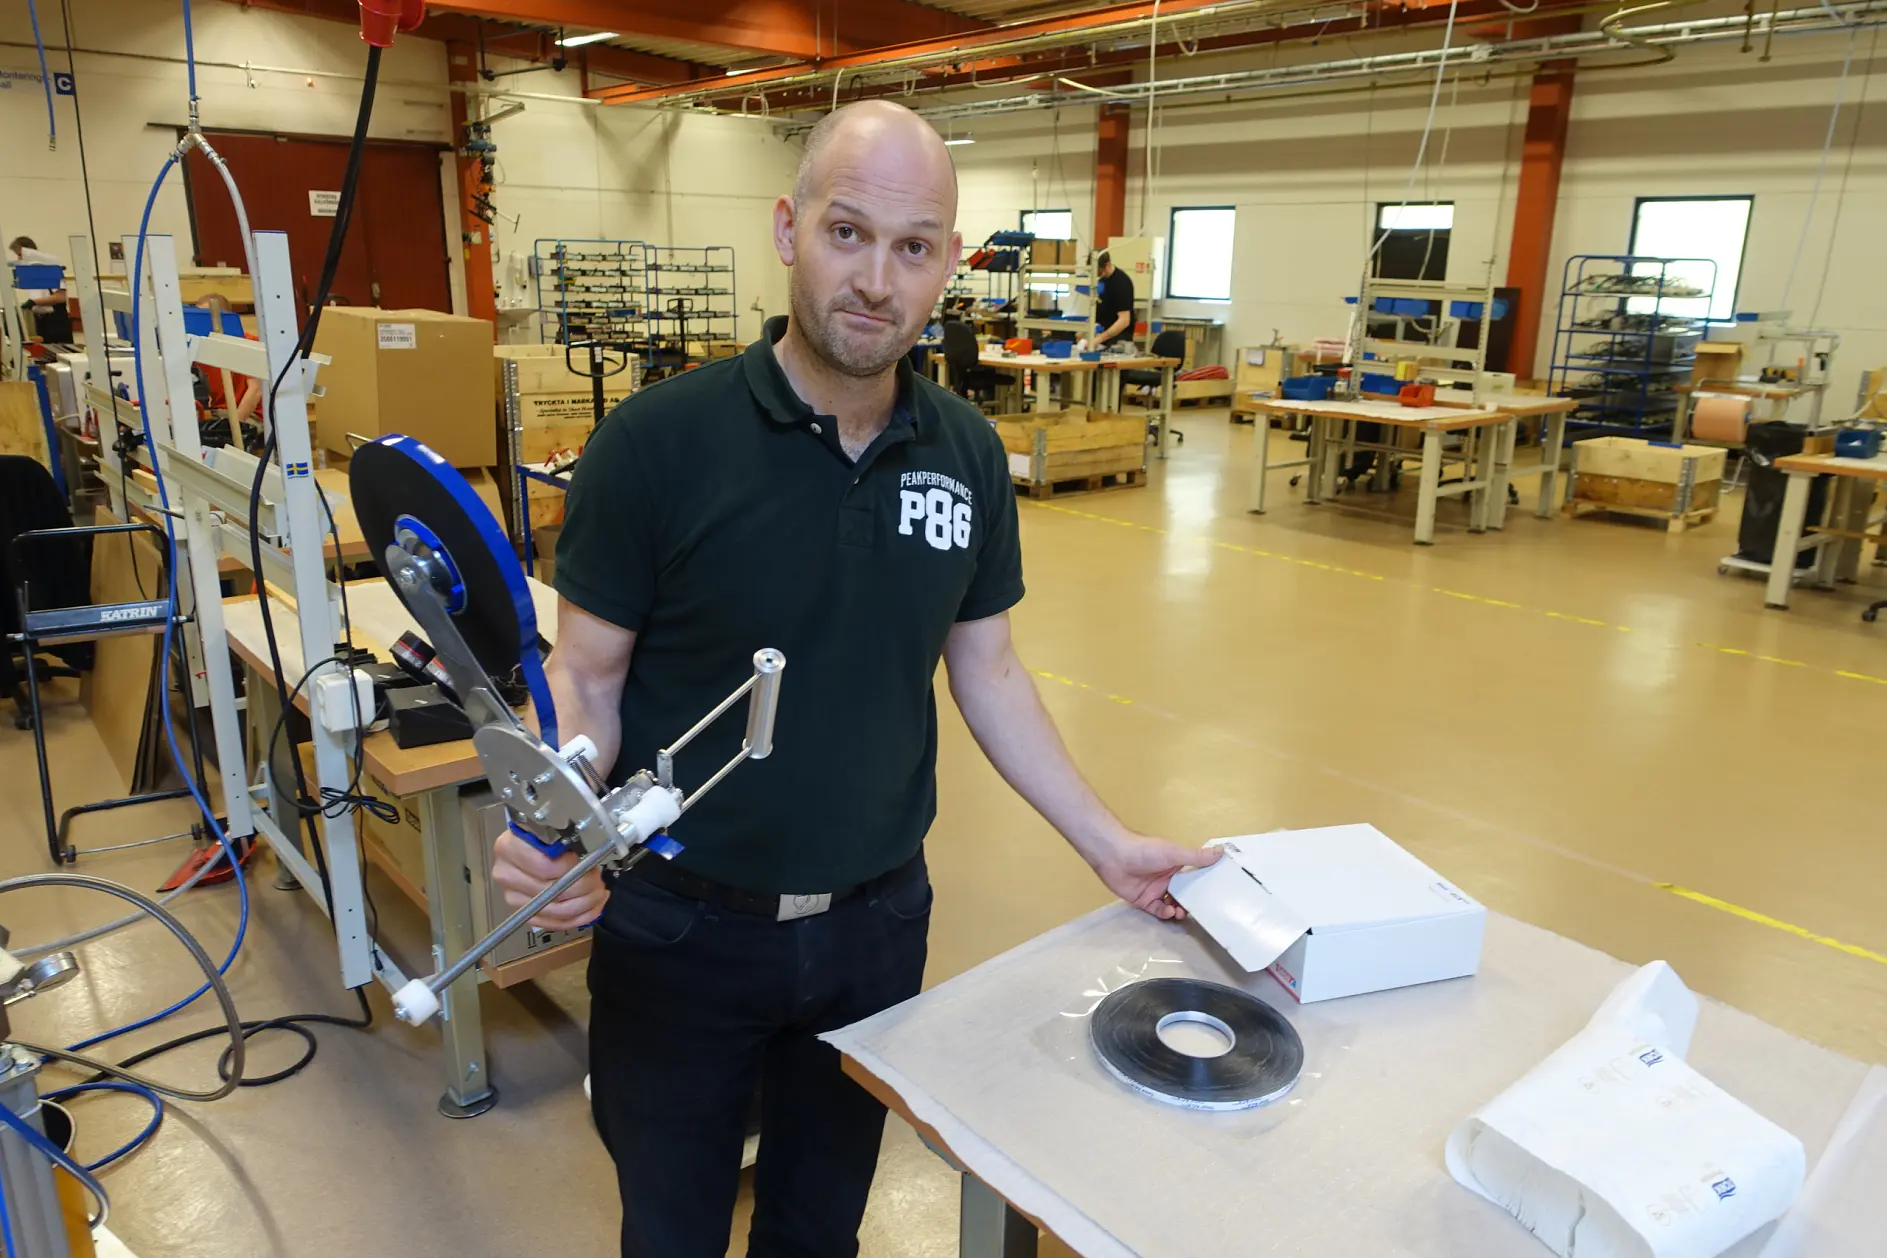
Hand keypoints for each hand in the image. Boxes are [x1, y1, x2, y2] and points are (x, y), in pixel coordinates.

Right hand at [491, 827, 606, 931]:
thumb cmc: (543, 836)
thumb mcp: (553, 829)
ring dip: (586, 904)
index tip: (588, 864)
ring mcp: (513, 897)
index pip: (545, 866)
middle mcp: (506, 874)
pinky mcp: (524, 914)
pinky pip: (555, 923)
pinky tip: (592, 908)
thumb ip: (566, 841)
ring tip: (598, 893)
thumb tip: (590, 857)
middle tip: (598, 880)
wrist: (528, 845)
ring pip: (557, 911)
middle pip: (552, 892)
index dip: (572, 868)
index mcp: (509, 848)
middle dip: (584, 887)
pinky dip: (579, 917)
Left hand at [1090, 833, 1220, 920]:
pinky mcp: (1144, 901)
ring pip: (1172, 904)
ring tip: (1183, 912)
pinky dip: (1165, 913)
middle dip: (1193, 903)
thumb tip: (1222, 851)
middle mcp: (1167, 878)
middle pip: (1184, 894)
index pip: (1194, 877)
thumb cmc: (1145, 851)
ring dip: (1180, 909)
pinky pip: (1158, 910)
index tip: (1217, 896)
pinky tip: (1170, 911)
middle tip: (1201, 910)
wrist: (1114, 856)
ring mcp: (1155, 890)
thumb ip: (1197, 856)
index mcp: (1176, 865)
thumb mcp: (1175, 853)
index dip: (1204, 886)